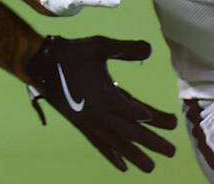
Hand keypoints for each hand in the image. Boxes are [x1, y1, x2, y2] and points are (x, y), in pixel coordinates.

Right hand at [25, 35, 177, 172]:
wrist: (42, 65)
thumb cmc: (72, 53)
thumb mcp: (100, 45)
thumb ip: (126, 49)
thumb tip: (149, 48)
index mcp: (106, 95)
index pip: (136, 111)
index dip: (154, 118)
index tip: (171, 122)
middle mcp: (100, 114)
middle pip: (131, 132)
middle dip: (152, 142)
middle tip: (171, 152)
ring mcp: (90, 122)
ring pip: (117, 144)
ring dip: (135, 156)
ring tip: (150, 168)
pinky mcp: (82, 125)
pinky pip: (99, 145)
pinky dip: (111, 156)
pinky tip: (122, 167)